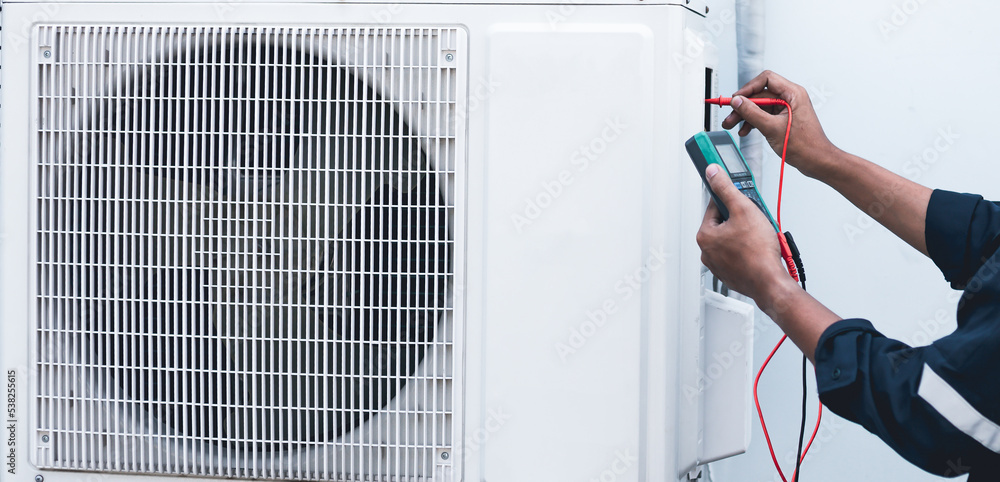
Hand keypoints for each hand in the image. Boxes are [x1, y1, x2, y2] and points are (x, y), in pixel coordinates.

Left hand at [696, 164, 793, 302]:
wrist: (770, 282)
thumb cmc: (758, 252)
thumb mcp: (743, 209)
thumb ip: (726, 189)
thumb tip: (713, 173)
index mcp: (705, 235)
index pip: (715, 207)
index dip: (732, 201)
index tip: (743, 201)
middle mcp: (707, 251)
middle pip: (725, 224)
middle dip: (741, 220)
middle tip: (756, 222)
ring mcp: (718, 264)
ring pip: (732, 239)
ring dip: (746, 234)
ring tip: (760, 237)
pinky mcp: (730, 273)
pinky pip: (738, 255)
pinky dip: (748, 250)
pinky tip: (759, 250)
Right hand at [721, 70, 837, 178]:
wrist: (816, 161)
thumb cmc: (806, 146)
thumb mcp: (772, 128)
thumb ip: (752, 113)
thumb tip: (738, 101)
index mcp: (793, 94)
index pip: (766, 80)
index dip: (748, 88)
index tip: (736, 99)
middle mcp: (790, 98)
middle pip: (760, 94)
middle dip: (743, 106)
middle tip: (730, 116)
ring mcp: (786, 109)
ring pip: (760, 106)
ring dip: (746, 115)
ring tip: (733, 125)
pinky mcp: (783, 119)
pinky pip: (764, 115)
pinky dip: (753, 122)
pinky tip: (746, 130)